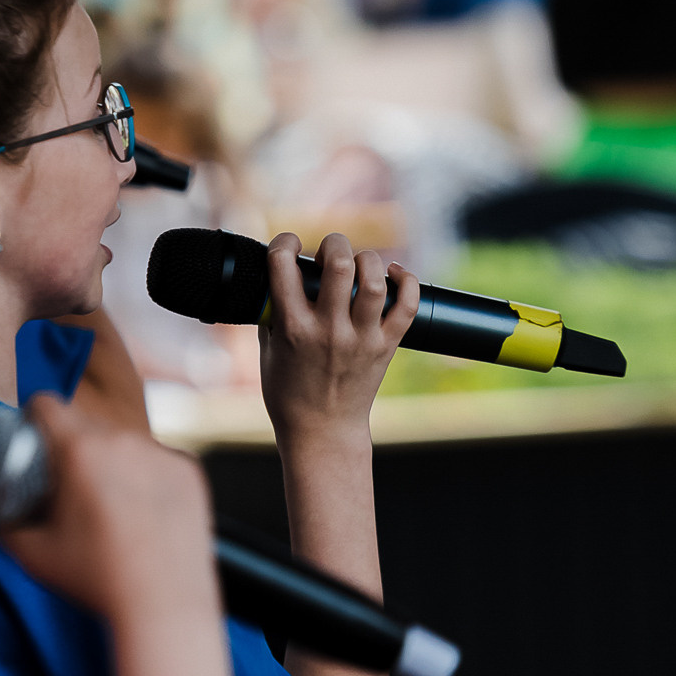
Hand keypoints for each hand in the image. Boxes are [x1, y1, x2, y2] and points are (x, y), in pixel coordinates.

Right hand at [0, 394, 219, 627]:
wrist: (164, 605)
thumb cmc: (98, 580)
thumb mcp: (33, 555)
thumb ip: (6, 524)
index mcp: (81, 450)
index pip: (47, 404)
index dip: (33, 418)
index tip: (33, 437)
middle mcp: (125, 441)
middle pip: (87, 425)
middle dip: (73, 447)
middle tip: (68, 485)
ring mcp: (162, 454)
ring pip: (125, 443)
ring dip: (112, 461)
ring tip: (110, 506)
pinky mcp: (190, 471)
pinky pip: (157, 461)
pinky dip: (147, 478)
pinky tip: (143, 514)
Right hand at [258, 233, 419, 448]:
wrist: (322, 432)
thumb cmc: (288, 394)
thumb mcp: (268, 351)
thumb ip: (271, 312)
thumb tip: (275, 277)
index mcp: (293, 329)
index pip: (283, 266)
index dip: (284, 242)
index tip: (289, 245)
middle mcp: (329, 331)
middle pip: (340, 264)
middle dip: (334, 243)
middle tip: (330, 250)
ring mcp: (361, 339)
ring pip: (375, 280)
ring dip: (367, 259)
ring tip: (359, 263)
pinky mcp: (386, 347)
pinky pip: (407, 304)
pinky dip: (406, 280)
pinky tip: (394, 273)